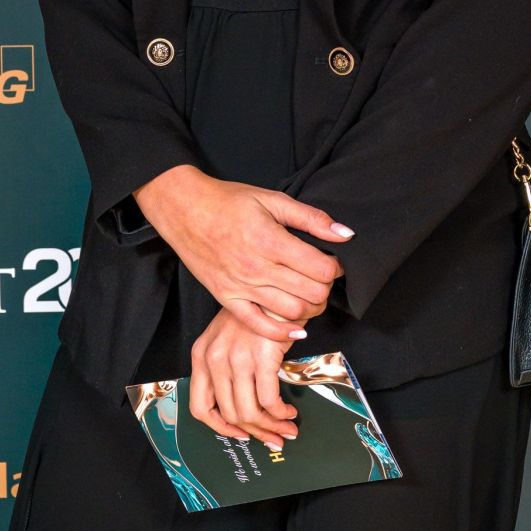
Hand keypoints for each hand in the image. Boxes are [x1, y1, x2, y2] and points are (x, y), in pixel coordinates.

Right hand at [134, 165, 351, 339]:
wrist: (185, 210)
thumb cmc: (228, 201)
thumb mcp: (272, 199)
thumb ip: (311, 218)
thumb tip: (345, 234)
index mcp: (270, 240)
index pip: (321, 268)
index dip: (335, 267)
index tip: (332, 261)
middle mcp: (257, 268)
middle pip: (311, 293)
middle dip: (326, 288)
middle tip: (322, 277)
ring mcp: (241, 287)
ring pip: (291, 312)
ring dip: (310, 307)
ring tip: (309, 294)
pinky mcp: (227, 299)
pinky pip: (259, 325)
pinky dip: (282, 331)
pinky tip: (296, 326)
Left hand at [189, 306, 301, 448]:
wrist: (277, 292)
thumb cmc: (256, 314)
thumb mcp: (228, 339)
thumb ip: (225, 370)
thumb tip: (241, 411)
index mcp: (201, 355)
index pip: (200, 407)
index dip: (220, 428)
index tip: (239, 434)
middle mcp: (214, 359)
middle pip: (229, 414)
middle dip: (255, 432)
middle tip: (273, 438)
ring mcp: (236, 359)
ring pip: (249, 412)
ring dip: (271, 426)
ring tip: (286, 427)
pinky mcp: (261, 358)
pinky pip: (269, 401)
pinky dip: (280, 412)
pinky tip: (289, 411)